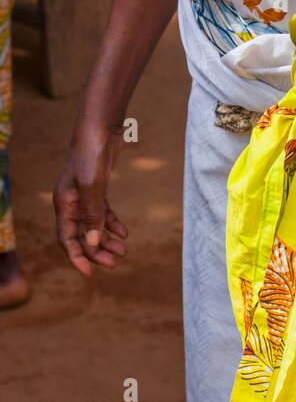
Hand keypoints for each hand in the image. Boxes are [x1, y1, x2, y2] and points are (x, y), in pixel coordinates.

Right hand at [54, 118, 128, 276]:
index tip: (90, 274)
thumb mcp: (92, 187)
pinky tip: (124, 233)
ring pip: (93, 225)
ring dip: (106, 240)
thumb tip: (92, 242)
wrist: (100, 127)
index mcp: (64, 205)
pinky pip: (103, 213)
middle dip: (96, 251)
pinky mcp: (97, 188)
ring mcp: (84, 196)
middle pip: (81, 235)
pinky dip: (112, 223)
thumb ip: (92, 215)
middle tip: (115, 262)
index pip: (67, 239)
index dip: (77, 257)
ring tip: (123, 251)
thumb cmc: (91, 154)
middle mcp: (71, 203)